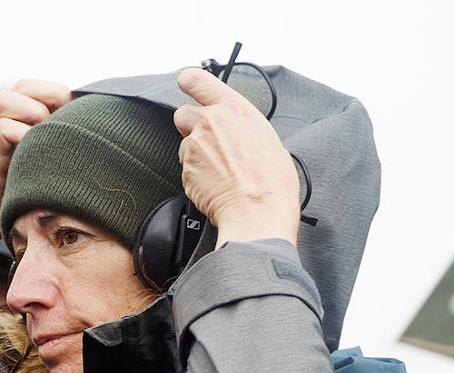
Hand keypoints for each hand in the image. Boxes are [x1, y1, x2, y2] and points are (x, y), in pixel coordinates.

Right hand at [0, 79, 71, 275]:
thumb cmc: (16, 195)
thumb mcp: (36, 162)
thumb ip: (50, 142)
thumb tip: (90, 130)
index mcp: (10, 121)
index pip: (31, 86)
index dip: (55, 92)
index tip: (74, 114)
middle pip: (20, 86)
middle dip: (48, 96)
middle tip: (64, 121)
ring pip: (5, 100)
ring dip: (32, 112)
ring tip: (46, 136)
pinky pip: (2, 131)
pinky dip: (22, 135)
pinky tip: (36, 155)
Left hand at [173, 68, 298, 247]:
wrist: (257, 211)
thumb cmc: (271, 180)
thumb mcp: (266, 138)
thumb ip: (241, 126)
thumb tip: (235, 131)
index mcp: (234, 109)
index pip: (198, 80)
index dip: (189, 81)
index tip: (186, 82)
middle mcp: (210, 122)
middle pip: (182, 113)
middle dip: (191, 125)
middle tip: (209, 140)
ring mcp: (194, 146)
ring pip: (185, 144)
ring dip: (195, 153)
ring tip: (219, 169)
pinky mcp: (186, 170)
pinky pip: (186, 168)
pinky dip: (196, 174)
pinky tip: (215, 183)